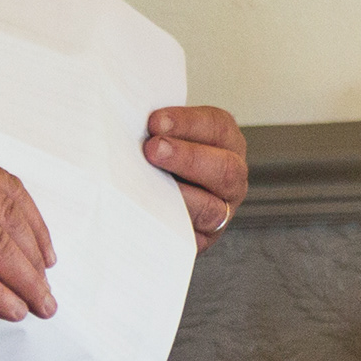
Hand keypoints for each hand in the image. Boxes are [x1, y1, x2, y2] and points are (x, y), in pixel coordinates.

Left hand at [145, 105, 249, 248]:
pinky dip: (170, 225)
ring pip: (212, 208)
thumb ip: (154, 128)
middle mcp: (231, 178)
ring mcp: (222, 211)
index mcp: (226, 143)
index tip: (155, 122)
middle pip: (225, 168)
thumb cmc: (155, 158)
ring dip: (180, 195)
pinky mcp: (203, 239)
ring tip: (147, 184)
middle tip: (153, 150)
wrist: (147, 196)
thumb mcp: (161, 134)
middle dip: (187, 157)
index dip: (187, 123)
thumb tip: (129, 121)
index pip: (217, 127)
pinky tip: (147, 212)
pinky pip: (192, 237)